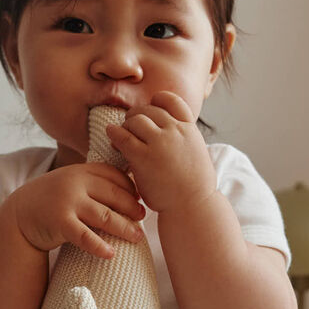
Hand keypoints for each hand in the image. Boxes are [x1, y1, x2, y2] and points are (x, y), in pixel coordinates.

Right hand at [10, 162, 145, 257]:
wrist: (19, 215)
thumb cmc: (52, 201)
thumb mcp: (72, 183)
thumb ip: (94, 183)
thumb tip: (132, 191)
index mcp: (81, 171)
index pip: (114, 175)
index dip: (131, 187)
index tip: (140, 200)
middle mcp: (76, 183)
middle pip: (114, 195)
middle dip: (132, 208)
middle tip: (143, 219)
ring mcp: (67, 202)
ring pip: (105, 216)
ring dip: (124, 228)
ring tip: (137, 237)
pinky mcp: (60, 223)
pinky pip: (85, 237)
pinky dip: (99, 246)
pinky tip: (111, 254)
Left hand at [106, 91, 216, 214]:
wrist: (192, 206)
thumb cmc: (195, 189)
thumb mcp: (198, 155)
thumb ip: (185, 141)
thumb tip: (175, 137)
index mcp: (189, 130)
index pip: (172, 101)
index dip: (158, 102)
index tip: (151, 108)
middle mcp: (175, 131)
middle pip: (149, 110)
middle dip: (137, 116)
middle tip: (130, 126)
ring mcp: (159, 142)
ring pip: (135, 119)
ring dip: (126, 125)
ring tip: (121, 136)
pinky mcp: (142, 157)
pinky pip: (122, 136)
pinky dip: (114, 133)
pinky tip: (110, 135)